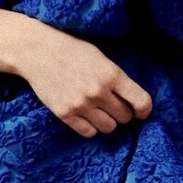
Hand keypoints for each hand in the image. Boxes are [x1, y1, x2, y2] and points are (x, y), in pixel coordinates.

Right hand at [16, 24, 152, 137]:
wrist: (38, 52)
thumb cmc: (71, 50)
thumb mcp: (101, 57)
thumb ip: (117, 77)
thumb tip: (132, 99)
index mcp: (112, 74)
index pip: (141, 102)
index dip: (145, 110)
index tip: (141, 112)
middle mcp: (99, 92)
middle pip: (125, 117)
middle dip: (123, 112)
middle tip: (113, 105)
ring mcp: (81, 105)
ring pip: (109, 128)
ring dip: (107, 121)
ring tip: (99, 110)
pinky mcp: (65, 114)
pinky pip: (89, 132)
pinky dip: (91, 127)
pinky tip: (87, 116)